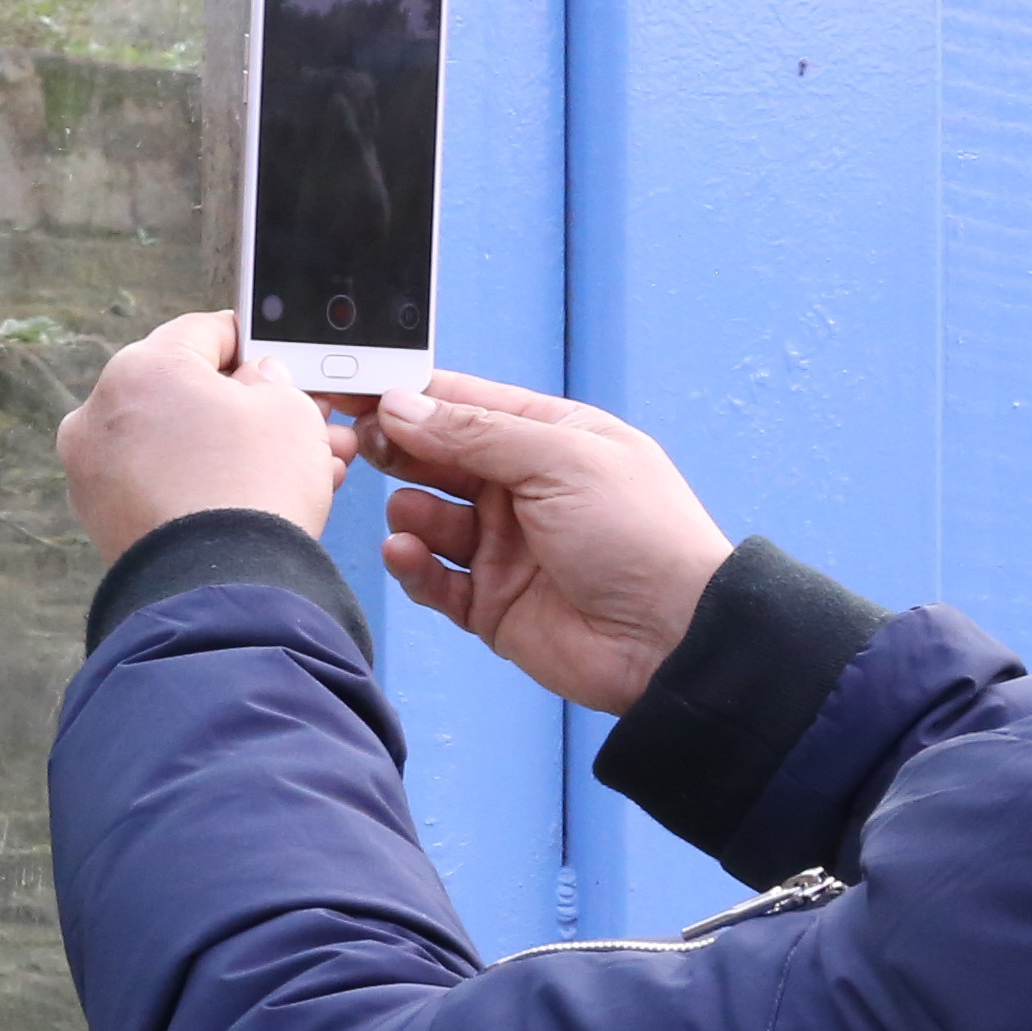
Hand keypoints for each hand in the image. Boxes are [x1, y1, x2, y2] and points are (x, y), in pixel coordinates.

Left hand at [58, 308, 355, 557]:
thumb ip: (272, 381)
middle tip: (301, 421)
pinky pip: (162, 486)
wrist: (220, 591)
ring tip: (301, 469)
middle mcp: (100, 414)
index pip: (203, 332)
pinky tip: (257, 500)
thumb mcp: (288, 410)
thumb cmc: (253, 486)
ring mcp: (93, 472)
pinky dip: (204, 486)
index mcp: (140, 368)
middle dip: (251, 408)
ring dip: (236, 451)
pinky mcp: (102, 521)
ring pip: (178, 445)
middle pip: (188, 394)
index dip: (250, 342)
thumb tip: (254, 381)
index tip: (276, 358)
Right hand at [357, 372, 732, 714]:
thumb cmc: (641, 534)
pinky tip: (407, 554)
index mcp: (547, 439)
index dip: (410, 398)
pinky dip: (412, 566)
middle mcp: (521, 490)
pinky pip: (432, 579)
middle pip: (437, 458)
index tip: (358, 392)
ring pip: (427, 518)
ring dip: (411, 512)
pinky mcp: (490, 603)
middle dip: (399, 451)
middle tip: (364, 447)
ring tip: (415, 518)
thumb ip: (474, 433)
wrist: (672, 638)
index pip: (464, 405)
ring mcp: (504, 547)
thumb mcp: (560, 460)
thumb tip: (401, 405)